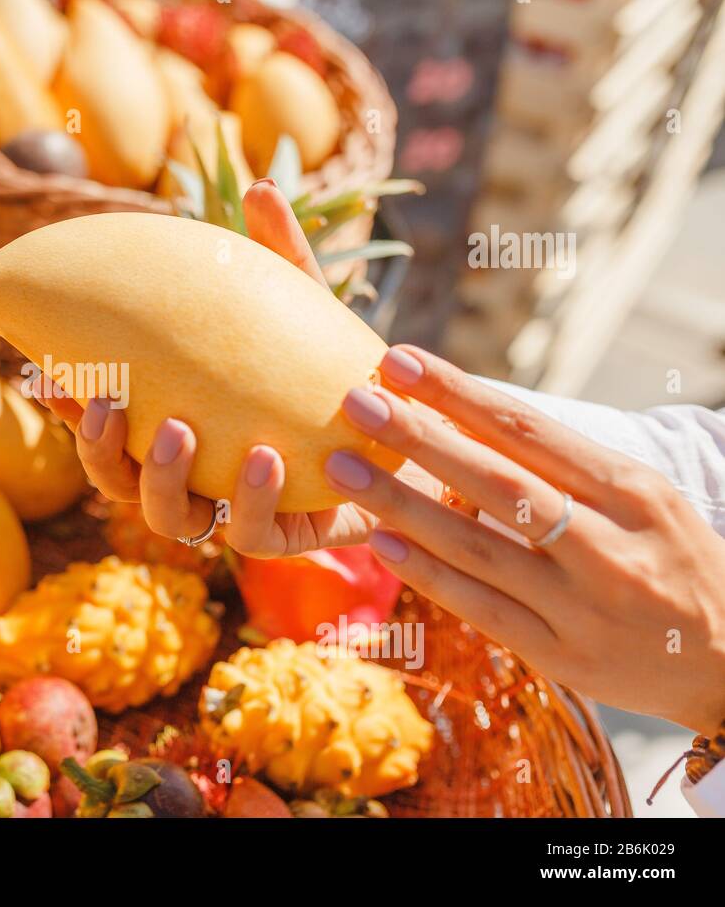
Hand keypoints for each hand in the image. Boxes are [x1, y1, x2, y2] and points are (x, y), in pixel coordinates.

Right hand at [36, 178, 440, 555]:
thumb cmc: (337, 371)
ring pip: (171, 519)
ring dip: (161, 478)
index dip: (73, 411)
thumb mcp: (305, 310)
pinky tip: (263, 460)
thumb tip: (261, 186)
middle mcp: (195, 477)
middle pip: (118, 482)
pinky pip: (251, 537)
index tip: (49, 376)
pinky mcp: (285, 538)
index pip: (108, 429)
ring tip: (179, 429)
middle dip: (98, 448)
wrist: (409, 435)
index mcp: (179, 427)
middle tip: (105, 401)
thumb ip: (280, 259)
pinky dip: (251, 502)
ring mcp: (234, 512)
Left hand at [326, 344, 724, 734]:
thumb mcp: (642, 500)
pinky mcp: (562, 655)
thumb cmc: (673, 562)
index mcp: (630, 491)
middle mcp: (608, 544)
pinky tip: (382, 541)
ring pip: (477, 545)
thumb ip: (566, 466)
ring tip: (341, 467)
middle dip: (419, 438)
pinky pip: (482, 607)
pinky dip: (428, 573)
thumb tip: (469, 414)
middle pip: (496, 481)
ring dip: (402, 504)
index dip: (457, 393)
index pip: (529, 429)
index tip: (398, 360)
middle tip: (355, 402)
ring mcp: (584, 605)